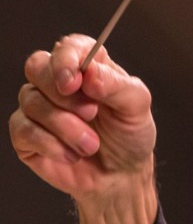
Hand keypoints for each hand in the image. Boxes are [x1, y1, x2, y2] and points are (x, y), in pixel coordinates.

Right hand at [11, 35, 157, 223]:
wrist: (119, 177)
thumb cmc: (128, 137)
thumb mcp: (137, 108)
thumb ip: (117, 86)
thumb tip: (90, 72)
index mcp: (86, 67)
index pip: (67, 46)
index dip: (66, 59)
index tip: (75, 81)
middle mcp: (57, 82)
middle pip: (37, 67)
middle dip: (64, 95)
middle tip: (91, 114)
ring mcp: (38, 106)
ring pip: (31, 101)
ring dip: (65, 127)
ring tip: (91, 145)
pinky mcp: (25, 134)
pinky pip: (23, 129)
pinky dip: (51, 144)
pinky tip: (72, 155)